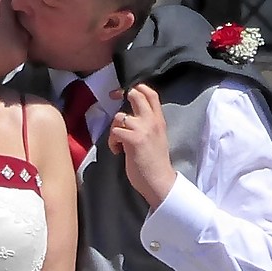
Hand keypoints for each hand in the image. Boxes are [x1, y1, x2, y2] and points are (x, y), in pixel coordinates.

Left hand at [106, 85, 177, 207]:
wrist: (159, 181)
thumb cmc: (155, 163)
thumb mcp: (157, 137)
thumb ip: (147, 124)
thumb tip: (129, 117)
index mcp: (159, 120)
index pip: (151, 93)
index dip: (136, 88)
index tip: (124, 95)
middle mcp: (152, 121)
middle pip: (135, 95)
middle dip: (122, 99)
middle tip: (118, 113)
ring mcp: (143, 129)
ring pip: (119, 116)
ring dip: (114, 129)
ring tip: (118, 143)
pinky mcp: (133, 140)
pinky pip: (114, 132)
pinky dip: (112, 142)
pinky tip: (117, 151)